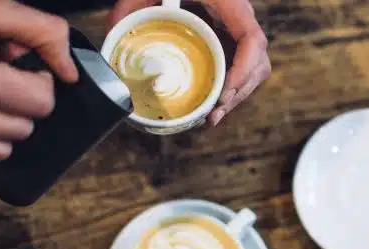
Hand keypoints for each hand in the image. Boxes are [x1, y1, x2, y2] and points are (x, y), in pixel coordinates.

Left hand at [107, 0, 270, 125]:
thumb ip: (127, 9)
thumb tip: (111, 40)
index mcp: (229, 3)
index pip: (252, 40)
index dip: (244, 70)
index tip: (224, 93)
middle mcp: (238, 19)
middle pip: (257, 63)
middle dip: (238, 93)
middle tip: (213, 114)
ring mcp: (235, 31)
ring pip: (253, 70)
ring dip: (236, 96)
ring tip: (212, 117)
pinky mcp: (228, 41)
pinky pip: (239, 68)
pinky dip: (230, 88)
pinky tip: (212, 104)